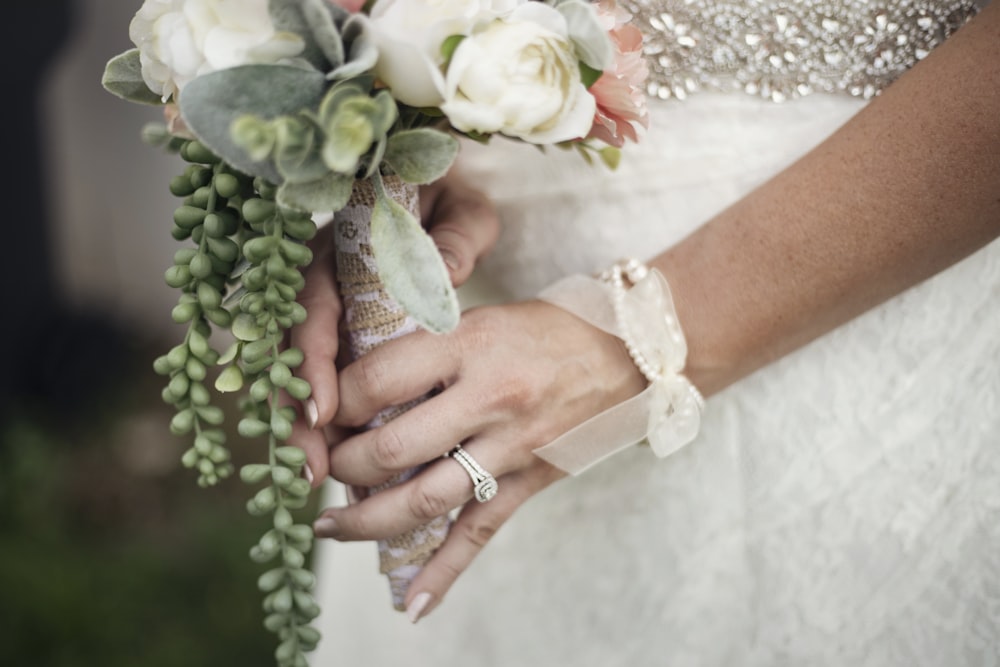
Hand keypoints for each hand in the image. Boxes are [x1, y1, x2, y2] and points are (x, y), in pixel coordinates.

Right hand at [288, 171, 500, 485]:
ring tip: (316, 479)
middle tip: (312, 466)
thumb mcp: (464, 211)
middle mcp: (319, 284)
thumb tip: (446, 273)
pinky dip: (322, 424)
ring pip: (296, 375)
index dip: (311, 359)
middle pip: (291, 353)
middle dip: (296, 414)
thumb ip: (457, 237)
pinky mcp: (336, 339)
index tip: (323, 407)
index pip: (312, 306)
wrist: (440, 196)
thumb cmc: (451, 200)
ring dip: (303, 428)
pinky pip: (319, 383)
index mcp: (338, 247)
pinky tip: (334, 462)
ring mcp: (324, 315)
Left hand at [312, 299, 646, 619]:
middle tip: (321, 467)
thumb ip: (425, 351)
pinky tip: (412, 603)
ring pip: (424, 499)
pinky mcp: (528, 481)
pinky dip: (443, 572)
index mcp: (468, 345)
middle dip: (341, 464)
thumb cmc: (544, 330)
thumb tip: (357, 387)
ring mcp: (510, 447)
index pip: (377, 381)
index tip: (319, 413)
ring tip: (329, 527)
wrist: (628, 352)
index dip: (335, 402)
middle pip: (391, 448)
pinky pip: (479, 534)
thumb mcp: (480, 320)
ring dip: (366, 520)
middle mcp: (487, 398)